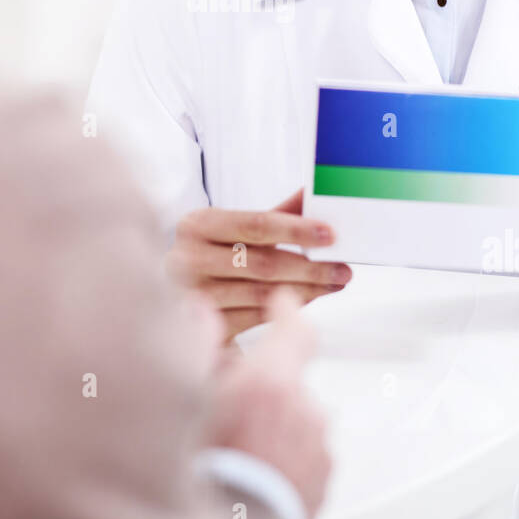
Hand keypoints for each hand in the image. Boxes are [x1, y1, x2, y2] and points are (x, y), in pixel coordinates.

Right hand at [167, 188, 351, 343]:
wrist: (177, 292)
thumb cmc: (213, 254)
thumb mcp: (236, 228)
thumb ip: (278, 213)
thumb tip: (315, 192)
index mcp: (198, 225)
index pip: (256, 224)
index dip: (297, 230)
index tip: (330, 234)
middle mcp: (189, 259)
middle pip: (263, 263)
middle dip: (310, 268)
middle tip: (342, 269)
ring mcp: (195, 296)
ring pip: (263, 294)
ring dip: (305, 291)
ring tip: (332, 284)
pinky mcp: (204, 326)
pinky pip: (256, 318)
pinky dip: (286, 310)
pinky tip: (306, 300)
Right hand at [206, 286, 331, 518]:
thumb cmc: (207, 478)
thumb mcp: (187, 403)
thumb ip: (196, 349)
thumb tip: (199, 316)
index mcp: (271, 383)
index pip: (295, 329)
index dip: (287, 313)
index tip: (283, 305)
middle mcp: (302, 410)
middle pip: (284, 380)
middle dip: (260, 386)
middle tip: (224, 406)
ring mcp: (315, 447)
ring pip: (292, 419)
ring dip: (270, 424)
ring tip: (232, 451)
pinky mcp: (320, 480)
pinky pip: (301, 454)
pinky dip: (281, 456)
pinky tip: (250, 473)